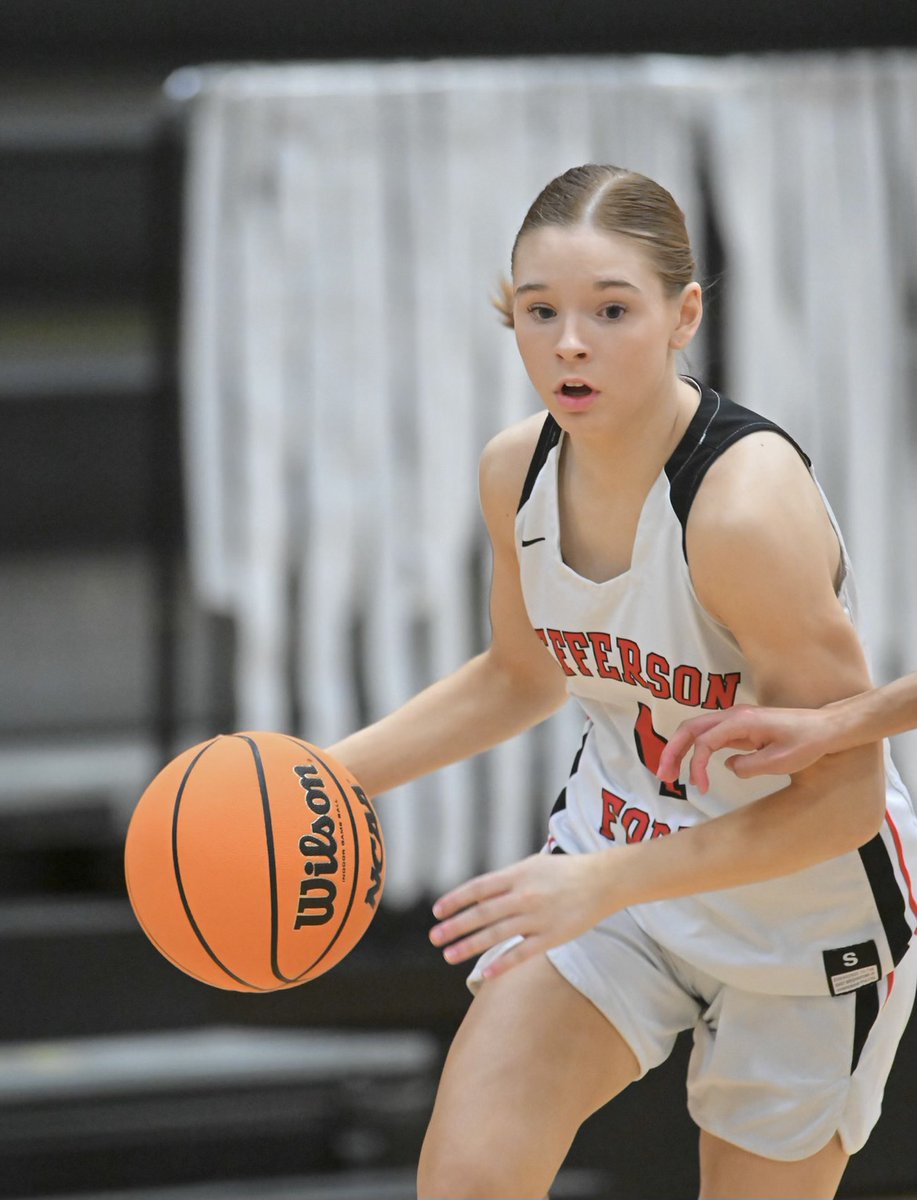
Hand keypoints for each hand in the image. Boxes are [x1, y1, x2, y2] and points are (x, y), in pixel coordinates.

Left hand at [429, 851, 617, 979]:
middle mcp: (524, 895)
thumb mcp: (531, 866)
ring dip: (469, 946)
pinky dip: (503, 963)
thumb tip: (477, 896)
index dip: (455, 900)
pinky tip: (486, 973)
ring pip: (497, 934)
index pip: (478, 888)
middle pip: (482, 913)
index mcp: (517, 874)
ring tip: (449, 955)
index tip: (437, 911)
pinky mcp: (553, 936)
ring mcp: (538, 917)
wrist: (603, 880)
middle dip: (455, 926)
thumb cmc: (563, 872)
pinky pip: (523, 953)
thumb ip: (505, 881)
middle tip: (434, 937)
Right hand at [656, 704, 832, 792]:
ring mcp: (735, 720)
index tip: (700, 787)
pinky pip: (709, 736)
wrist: (826, 728)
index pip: (705, 741)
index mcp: (741, 721)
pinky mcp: (740, 728)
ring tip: (670, 773)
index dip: (697, 765)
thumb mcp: (780, 761)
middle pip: (690, 728)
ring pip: (696, 730)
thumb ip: (749, 766)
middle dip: (672, 751)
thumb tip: (729, 767)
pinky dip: (696, 750)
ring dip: (680, 749)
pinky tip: (694, 767)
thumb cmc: (807, 742)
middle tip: (664, 776)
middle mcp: (733, 716)